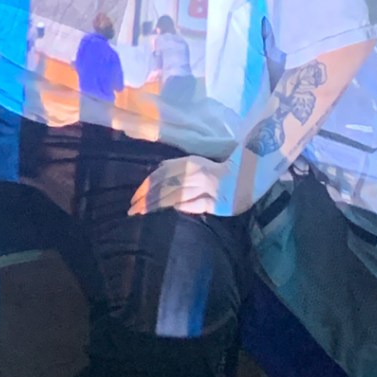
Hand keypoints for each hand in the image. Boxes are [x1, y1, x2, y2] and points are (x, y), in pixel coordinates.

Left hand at [129, 154, 250, 216]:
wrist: (244, 177)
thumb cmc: (215, 172)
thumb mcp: (193, 164)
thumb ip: (174, 168)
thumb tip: (154, 174)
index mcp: (187, 163)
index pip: (160, 175)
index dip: (145, 187)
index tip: (133, 199)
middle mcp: (194, 174)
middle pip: (165, 187)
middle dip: (146, 199)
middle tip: (132, 210)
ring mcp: (206, 188)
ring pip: (176, 195)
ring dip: (158, 204)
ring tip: (143, 213)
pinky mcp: (217, 202)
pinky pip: (195, 204)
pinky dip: (182, 207)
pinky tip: (171, 210)